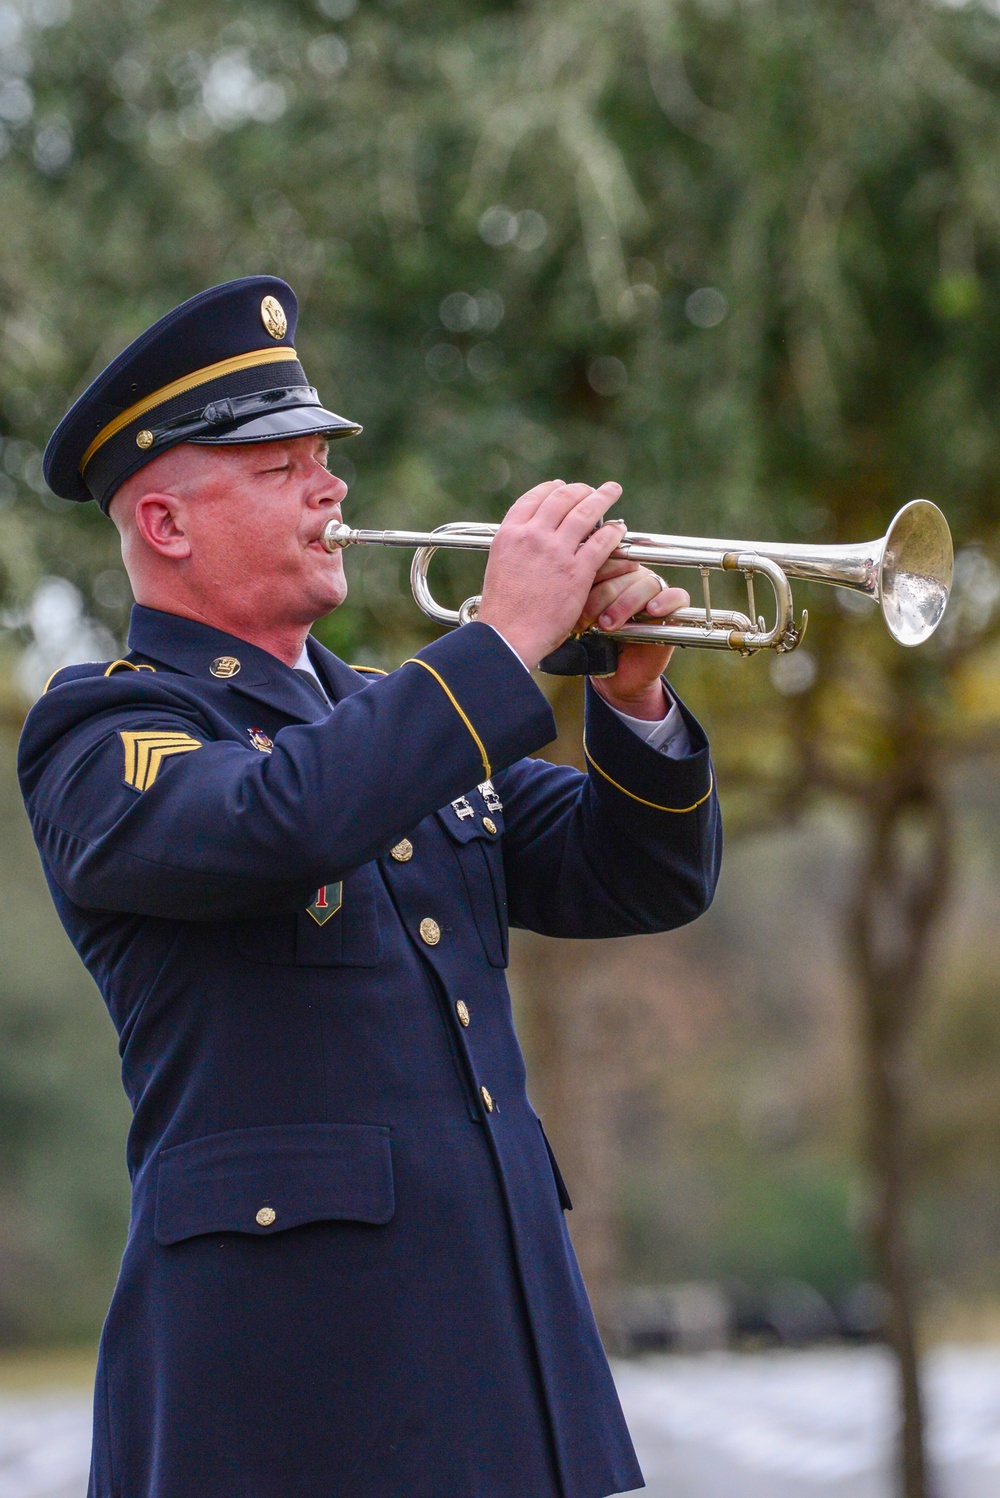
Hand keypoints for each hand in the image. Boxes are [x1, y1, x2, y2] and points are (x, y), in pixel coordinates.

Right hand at [477, 480, 628, 669]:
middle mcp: (533, 536)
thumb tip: (528, 544)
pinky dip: (613, 532)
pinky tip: (619, 529)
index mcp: (509, 534)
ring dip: (602, 498)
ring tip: (612, 491)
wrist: (508, 635)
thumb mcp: (499, 567)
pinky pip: (601, 542)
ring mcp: (557, 552)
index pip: (533, 499)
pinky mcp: (577, 571)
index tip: (560, 487)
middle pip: (561, 499)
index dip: (550, 489)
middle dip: (580, 490)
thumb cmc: (503, 610)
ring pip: (585, 512)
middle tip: (591, 489)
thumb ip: (516, 550)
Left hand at [583, 557, 689, 718]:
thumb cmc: (595, 644)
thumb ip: (579, 596)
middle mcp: (635, 577)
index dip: (591, 575)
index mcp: (612, 572)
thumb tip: (566, 580)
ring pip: (646, 584)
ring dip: (625, 603)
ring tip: (608, 625)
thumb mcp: (581, 618)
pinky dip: (665, 601)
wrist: (614, 677)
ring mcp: (656, 592)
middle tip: (585, 620)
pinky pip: (677, 596)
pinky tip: (651, 611)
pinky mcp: (675, 610)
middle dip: (602, 595)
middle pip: (624, 570)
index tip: (572, 598)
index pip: (605, 558)